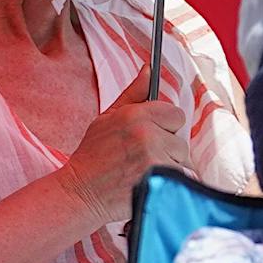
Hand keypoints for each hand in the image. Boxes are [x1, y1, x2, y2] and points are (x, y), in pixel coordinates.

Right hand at [60, 82, 188, 228]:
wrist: (80, 193)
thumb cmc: (93, 156)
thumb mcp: (107, 119)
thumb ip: (133, 94)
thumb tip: (149, 69)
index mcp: (134, 114)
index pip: (175, 114)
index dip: (166, 127)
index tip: (153, 137)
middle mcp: (146, 133)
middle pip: (181, 140)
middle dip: (168, 150)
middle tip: (143, 160)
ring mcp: (154, 158)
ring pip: (182, 162)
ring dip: (169, 168)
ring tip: (144, 174)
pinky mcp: (159, 181)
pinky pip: (180, 179)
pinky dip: (169, 185)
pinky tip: (148, 185)